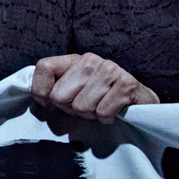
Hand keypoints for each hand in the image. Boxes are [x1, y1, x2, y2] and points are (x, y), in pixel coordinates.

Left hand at [29, 53, 159, 122]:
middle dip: (71, 110)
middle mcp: (90, 60)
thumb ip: (52, 95)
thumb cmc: (101, 100)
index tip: (49, 104)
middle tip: (87, 107)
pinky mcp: (126, 83)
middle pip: (59, 96)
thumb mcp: (73, 95)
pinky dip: (107, 119)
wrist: (140, 103)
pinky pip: (102, 112)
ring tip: (102, 107)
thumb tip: (38, 105)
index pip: (44, 67)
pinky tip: (114, 111)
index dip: (40, 91)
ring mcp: (110, 69)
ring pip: (81, 107)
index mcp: (74, 60)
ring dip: (91, 115)